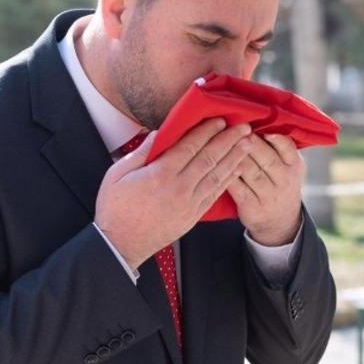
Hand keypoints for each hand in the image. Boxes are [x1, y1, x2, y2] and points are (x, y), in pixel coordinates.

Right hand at [95, 119, 251, 268]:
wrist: (120, 244)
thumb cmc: (115, 208)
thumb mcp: (117, 174)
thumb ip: (141, 152)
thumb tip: (158, 133)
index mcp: (160, 175)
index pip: (189, 147)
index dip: (207, 132)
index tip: (220, 119)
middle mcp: (179, 188)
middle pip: (209, 159)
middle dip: (228, 141)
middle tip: (244, 127)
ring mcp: (188, 204)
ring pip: (216, 176)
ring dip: (234, 158)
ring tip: (248, 144)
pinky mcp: (193, 216)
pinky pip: (214, 195)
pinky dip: (227, 180)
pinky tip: (237, 169)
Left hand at [228, 133, 303, 245]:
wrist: (280, 221)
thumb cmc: (279, 182)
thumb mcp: (289, 165)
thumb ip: (279, 147)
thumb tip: (258, 119)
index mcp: (294, 165)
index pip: (288, 148)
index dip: (276, 138)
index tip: (263, 128)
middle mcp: (284, 180)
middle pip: (266, 158)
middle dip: (249, 143)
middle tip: (235, 128)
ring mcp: (268, 195)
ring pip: (250, 171)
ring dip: (235, 154)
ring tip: (222, 140)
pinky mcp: (251, 207)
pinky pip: (237, 187)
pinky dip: (227, 174)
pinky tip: (217, 163)